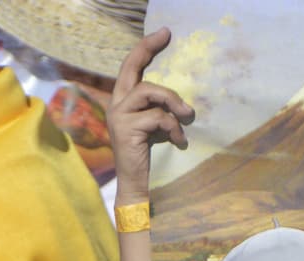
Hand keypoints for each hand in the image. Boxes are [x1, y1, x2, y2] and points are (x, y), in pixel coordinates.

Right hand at [108, 27, 194, 204]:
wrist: (136, 183)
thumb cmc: (148, 154)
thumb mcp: (156, 125)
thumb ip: (161, 108)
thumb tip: (184, 100)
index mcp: (123, 101)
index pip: (131, 68)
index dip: (145, 49)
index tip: (163, 33)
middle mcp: (116, 104)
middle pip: (131, 68)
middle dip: (147, 49)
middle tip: (166, 34)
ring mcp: (119, 116)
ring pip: (149, 92)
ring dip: (173, 102)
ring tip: (187, 116)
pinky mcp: (127, 129)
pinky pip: (157, 117)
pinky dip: (173, 127)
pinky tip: (179, 140)